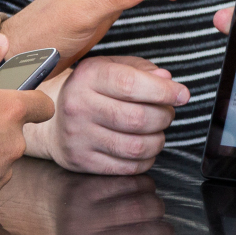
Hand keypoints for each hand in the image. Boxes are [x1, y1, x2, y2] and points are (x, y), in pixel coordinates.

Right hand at [27, 56, 188, 174]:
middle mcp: (79, 106)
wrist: (53, 120)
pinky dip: (145, 160)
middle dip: (164, 117)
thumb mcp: (111, 67)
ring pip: (135, 146)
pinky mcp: (81, 161)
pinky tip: (144, 148)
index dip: (164, 91)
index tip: (182, 95)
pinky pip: (126, 167)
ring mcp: (78, 136)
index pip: (131, 84)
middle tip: (167, 113)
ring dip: (158, 140)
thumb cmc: (91, 90)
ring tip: (157, 131)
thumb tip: (167, 81)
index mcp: (88, 76)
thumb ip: (141, 70)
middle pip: (138, 118)